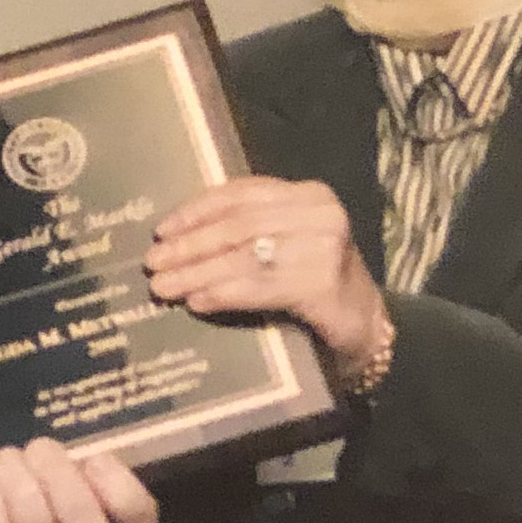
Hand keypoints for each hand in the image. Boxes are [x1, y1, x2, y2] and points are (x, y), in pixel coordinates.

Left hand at [0, 438, 159, 522]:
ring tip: (8, 458)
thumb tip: (88, 429)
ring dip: (22, 492)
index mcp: (108, 510)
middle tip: (40, 447)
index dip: (121, 492)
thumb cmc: (33, 455)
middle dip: (62, 483)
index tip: (96, 458)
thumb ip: (86, 440)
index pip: (140, 519)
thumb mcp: (67, 441)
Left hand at [146, 176, 388, 377]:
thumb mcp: (288, 244)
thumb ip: (249, 231)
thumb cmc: (318, 284)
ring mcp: (325, 248)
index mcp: (309, 195)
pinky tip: (198, 302)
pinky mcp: (323, 285)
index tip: (162, 229)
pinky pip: (259, 287)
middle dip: (190, 245)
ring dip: (197, 273)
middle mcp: (320, 214)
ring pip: (244, 257)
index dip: (197, 210)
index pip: (242, 194)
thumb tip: (179, 238)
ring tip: (164, 287)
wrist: (368, 328)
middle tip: (153, 263)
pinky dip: (223, 294)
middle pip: (239, 226)